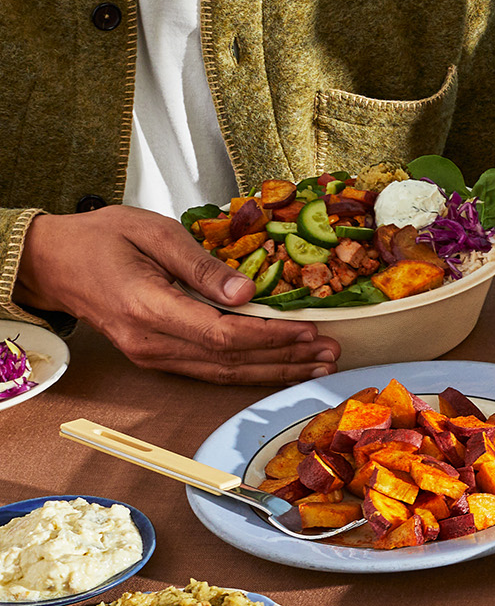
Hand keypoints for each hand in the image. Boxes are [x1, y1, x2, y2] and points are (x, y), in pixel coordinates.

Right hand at [15, 205, 339, 384]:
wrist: (54, 262)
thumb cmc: (101, 239)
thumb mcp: (154, 233)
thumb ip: (202, 265)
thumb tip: (248, 293)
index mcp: (149, 308)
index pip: (223, 335)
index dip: (271, 337)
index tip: (309, 330)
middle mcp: (150, 342)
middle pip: (229, 361)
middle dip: (285, 359)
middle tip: (330, 353)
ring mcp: (152, 355)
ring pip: (222, 373)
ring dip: (273, 370)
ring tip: (316, 363)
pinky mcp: (156, 357)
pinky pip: (209, 370)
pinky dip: (248, 369)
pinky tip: (279, 365)